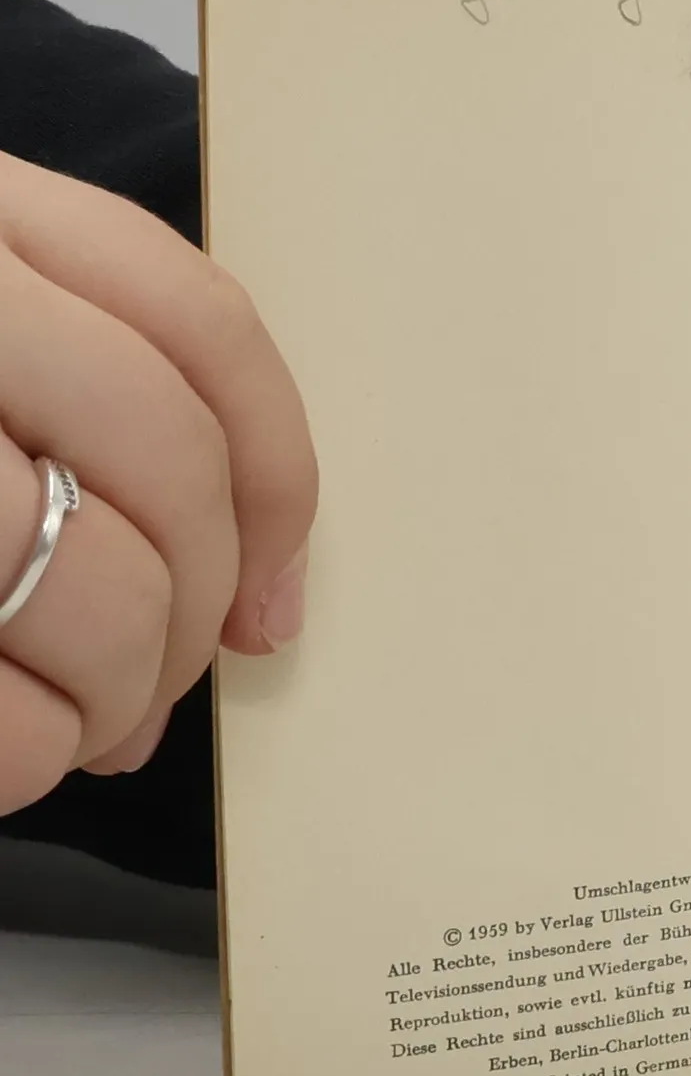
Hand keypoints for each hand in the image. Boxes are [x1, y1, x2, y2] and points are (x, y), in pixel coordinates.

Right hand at [0, 151, 316, 811]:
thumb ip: (68, 403)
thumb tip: (247, 594)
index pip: (195, 320)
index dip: (279, 478)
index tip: (275, 596)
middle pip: (163, 461)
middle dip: (194, 611)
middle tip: (161, 687)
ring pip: (100, 587)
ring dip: (122, 697)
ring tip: (88, 728)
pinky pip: (0, 712)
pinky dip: (31, 755)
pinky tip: (15, 753)